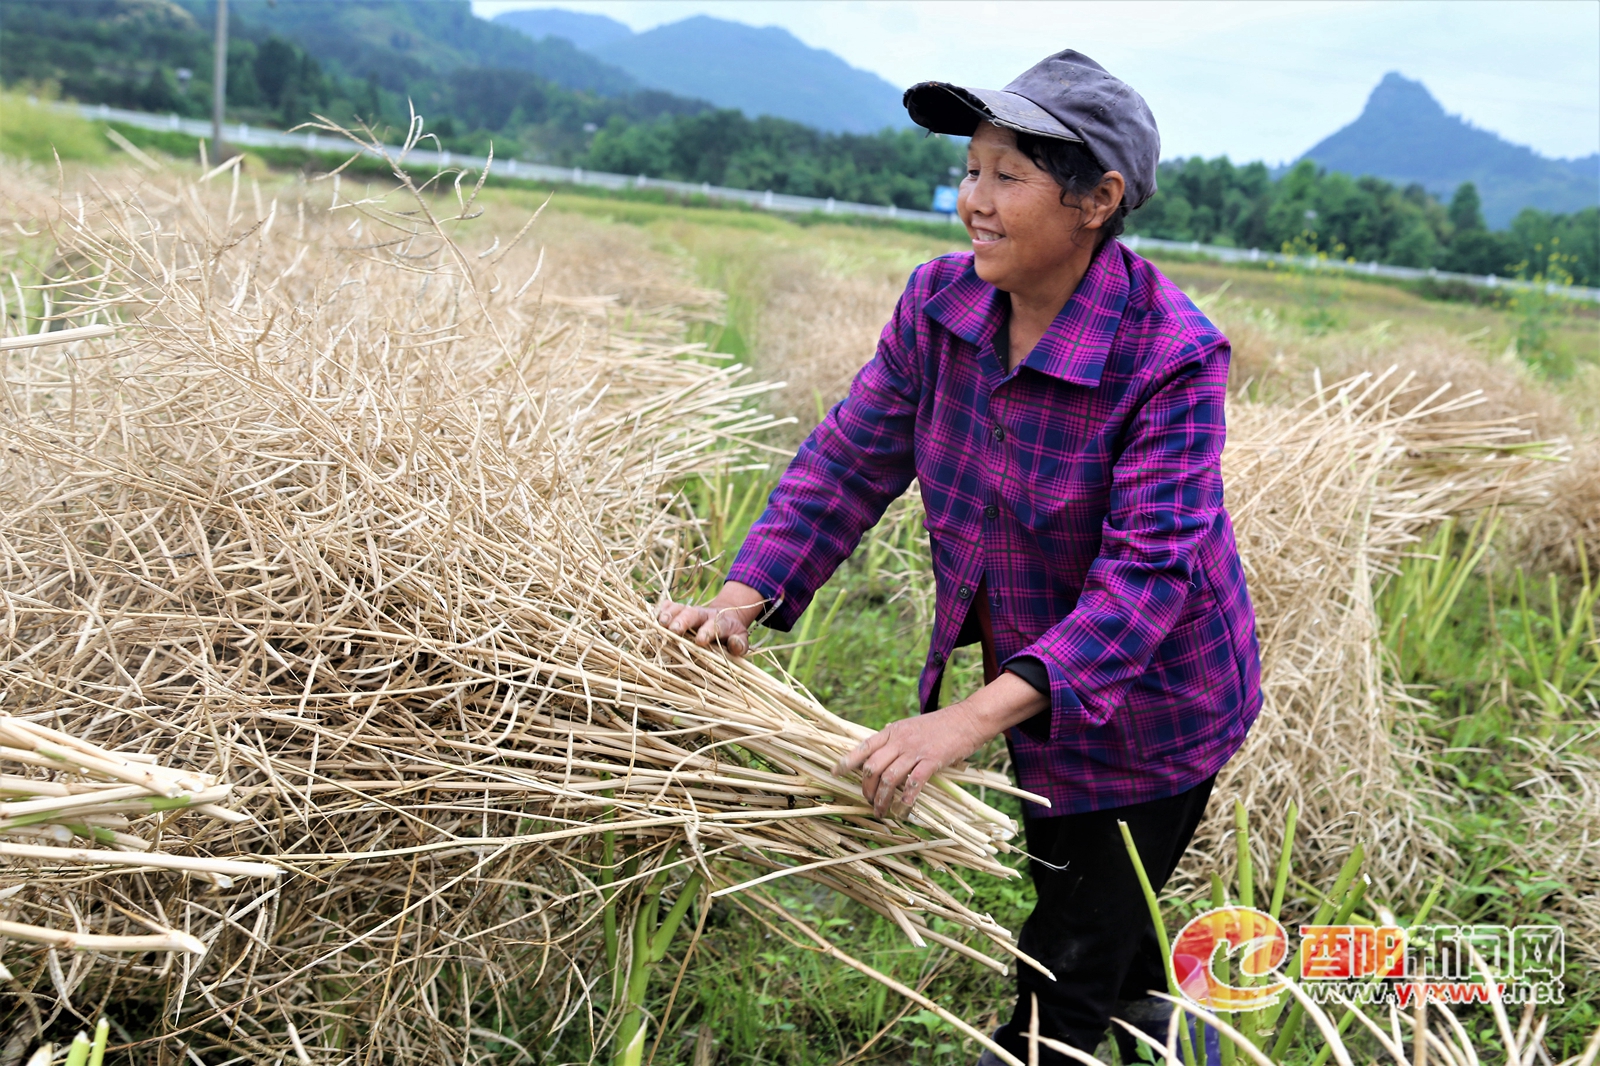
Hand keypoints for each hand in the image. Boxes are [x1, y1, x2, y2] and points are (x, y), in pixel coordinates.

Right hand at [656, 580, 767, 656]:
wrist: (725, 617)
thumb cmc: (731, 634)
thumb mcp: (741, 639)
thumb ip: (739, 644)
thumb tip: (735, 645)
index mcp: (721, 622)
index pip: (715, 625)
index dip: (708, 632)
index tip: (700, 641)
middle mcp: (704, 615)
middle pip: (693, 614)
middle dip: (683, 621)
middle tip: (673, 629)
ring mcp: (691, 611)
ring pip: (679, 609)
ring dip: (669, 615)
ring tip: (660, 622)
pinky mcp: (680, 610)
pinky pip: (669, 606)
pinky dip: (661, 609)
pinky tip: (653, 616)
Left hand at [834, 673, 1048, 816]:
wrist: (968, 719)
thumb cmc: (941, 725)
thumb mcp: (911, 726)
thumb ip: (895, 739)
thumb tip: (880, 752)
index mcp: (892, 731)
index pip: (864, 747)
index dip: (848, 761)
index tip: (836, 772)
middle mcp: (900, 740)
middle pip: (873, 767)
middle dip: (866, 789)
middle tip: (868, 802)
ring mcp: (915, 750)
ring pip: (889, 778)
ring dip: (883, 799)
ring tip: (882, 812)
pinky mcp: (932, 760)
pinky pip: (913, 783)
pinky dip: (906, 799)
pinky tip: (905, 810)